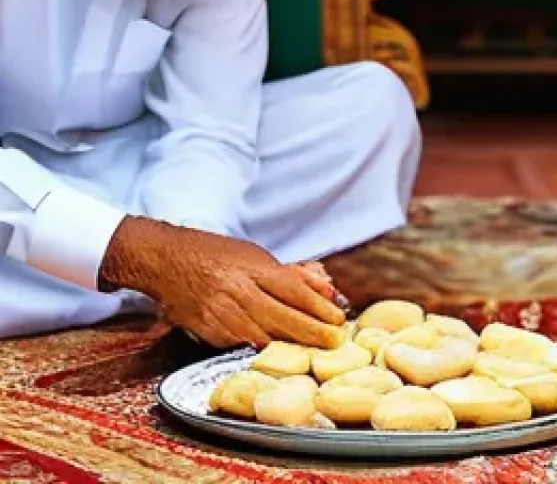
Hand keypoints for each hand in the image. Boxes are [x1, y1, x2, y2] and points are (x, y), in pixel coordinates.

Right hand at [99, 217, 346, 349]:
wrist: (165, 259)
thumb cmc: (215, 255)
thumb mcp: (255, 256)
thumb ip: (291, 274)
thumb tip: (326, 289)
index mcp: (252, 268)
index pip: (293, 290)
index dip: (318, 306)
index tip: (339, 318)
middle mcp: (237, 291)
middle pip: (282, 317)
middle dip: (312, 332)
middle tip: (335, 341)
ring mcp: (220, 314)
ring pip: (262, 335)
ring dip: (290, 345)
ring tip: (314, 350)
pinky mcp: (206, 331)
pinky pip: (240, 344)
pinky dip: (260, 348)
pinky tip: (278, 353)